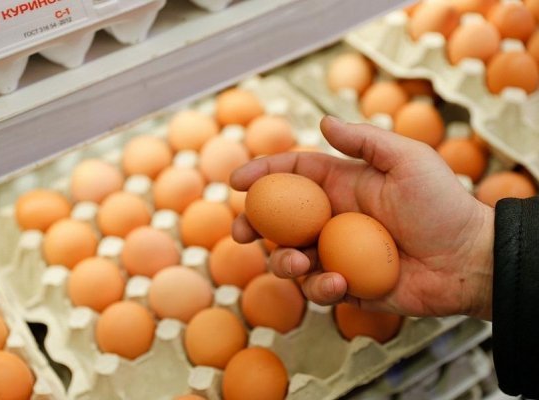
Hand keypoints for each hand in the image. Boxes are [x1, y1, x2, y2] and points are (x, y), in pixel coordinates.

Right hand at [231, 116, 493, 319]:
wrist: (468, 259)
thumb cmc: (443, 205)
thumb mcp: (408, 160)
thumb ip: (365, 141)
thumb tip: (323, 121)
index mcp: (342, 185)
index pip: (292, 176)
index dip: (261, 175)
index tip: (236, 181)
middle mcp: (333, 219)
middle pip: (279, 220)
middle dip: (253, 225)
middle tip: (242, 233)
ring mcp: (337, 254)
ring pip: (290, 258)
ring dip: (283, 261)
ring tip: (300, 261)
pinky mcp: (347, 286)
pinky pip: (318, 288)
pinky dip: (319, 287)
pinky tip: (340, 283)